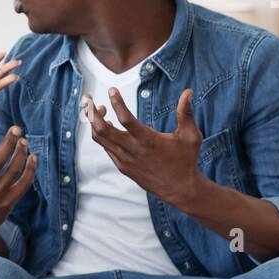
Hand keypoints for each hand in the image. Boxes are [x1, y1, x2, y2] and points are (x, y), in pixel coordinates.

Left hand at [88, 87, 204, 206]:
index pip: (125, 119)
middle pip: (102, 129)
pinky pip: (106, 148)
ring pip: (100, 139)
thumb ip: (186, 113)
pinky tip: (107, 125)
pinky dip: (102, 135)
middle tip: (88, 98)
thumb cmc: (186, 160)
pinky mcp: (122, 166)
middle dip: (92, 112)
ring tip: (100, 109)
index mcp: (148, 140)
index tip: (112, 90)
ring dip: (95, 122)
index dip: (117, 103)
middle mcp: (132, 150)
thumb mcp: (191, 136)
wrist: (179, 189)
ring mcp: (125, 159)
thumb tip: (188, 92)